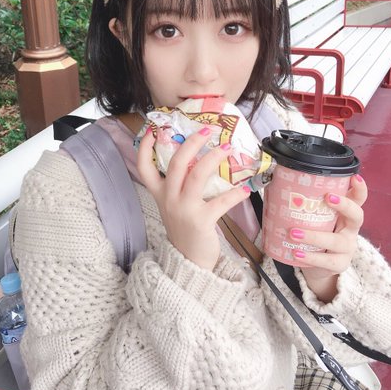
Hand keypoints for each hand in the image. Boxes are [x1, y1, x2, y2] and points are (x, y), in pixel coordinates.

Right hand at [137, 126, 251, 269]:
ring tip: (227, 147)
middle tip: (207, 129)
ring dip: (213, 158)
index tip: (154, 128)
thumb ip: (180, 185)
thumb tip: (201, 158)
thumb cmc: (184, 228)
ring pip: (196, 176)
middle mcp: (168, 198)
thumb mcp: (174, 205)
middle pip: (176, 163)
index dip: (146, 146)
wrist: (188, 261)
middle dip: (192, 142)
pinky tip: (246, 188)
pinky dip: (235, 194)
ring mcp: (184, 209)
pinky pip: (221, 202)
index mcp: (159, 193)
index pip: (144, 167)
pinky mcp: (201, 220)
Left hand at [290, 174, 366, 301]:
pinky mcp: (340, 264)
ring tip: (293, 233)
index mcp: (345, 213)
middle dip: (345, 205)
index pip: (359, 198)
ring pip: (337, 241)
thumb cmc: (315, 233)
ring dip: (315, 236)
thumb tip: (277, 182)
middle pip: (357, 215)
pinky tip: (296, 253)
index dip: (360, 188)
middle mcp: (350, 229)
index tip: (354, 178)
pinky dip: (311, 257)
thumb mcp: (315, 218)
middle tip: (327, 197)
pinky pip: (327, 261)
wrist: (318, 266)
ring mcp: (348, 248)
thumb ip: (305, 204)